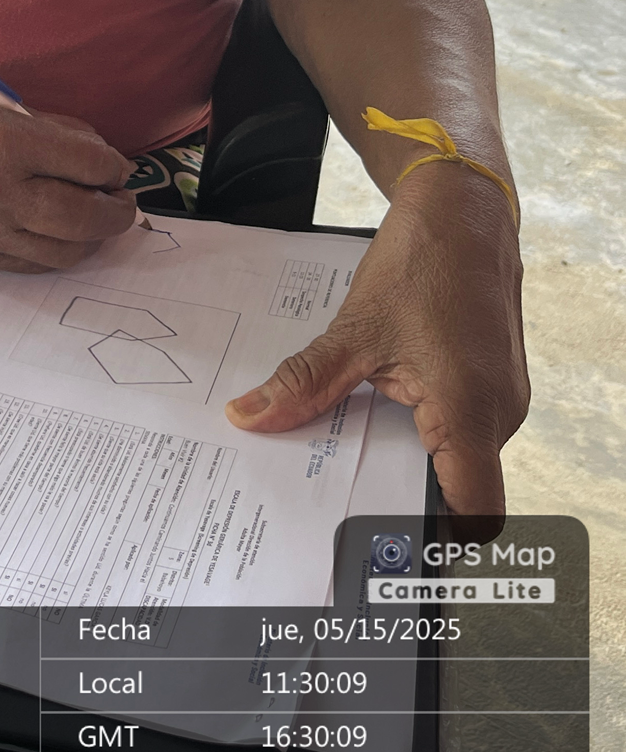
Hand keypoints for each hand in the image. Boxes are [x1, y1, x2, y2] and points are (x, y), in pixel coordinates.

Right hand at [0, 71, 137, 271]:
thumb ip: (45, 128)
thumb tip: (96, 154)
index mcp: (3, 140)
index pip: (86, 163)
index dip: (112, 166)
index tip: (116, 167)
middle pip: (84, 215)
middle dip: (116, 211)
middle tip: (123, 203)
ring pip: (61, 249)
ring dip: (91, 238)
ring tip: (98, 223)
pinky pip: (24, 264)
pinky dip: (52, 252)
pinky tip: (59, 238)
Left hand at [225, 161, 527, 517]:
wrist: (466, 209)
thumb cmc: (424, 262)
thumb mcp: (354, 329)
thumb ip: (304, 384)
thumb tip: (248, 417)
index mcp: (470, 411)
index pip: (474, 514)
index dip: (432, 538)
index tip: (382, 542)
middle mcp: (498, 414)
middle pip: (457, 488)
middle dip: (401, 495)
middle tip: (340, 499)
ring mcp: (503, 399)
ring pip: (458, 457)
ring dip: (412, 459)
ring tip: (354, 450)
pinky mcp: (496, 384)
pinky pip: (463, 427)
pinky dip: (425, 430)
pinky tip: (383, 414)